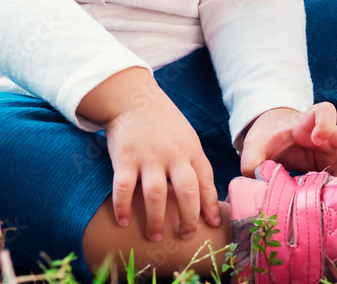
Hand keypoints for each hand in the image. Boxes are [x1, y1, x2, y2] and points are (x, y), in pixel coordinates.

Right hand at [103, 84, 220, 241]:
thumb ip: (194, 162)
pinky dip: (123, 207)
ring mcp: (148, 156)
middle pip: (186, 191)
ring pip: (156, 194)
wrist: (133, 99)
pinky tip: (124, 221)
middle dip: (188, 218)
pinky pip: (123, 188)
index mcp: (191, 150)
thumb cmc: (163, 123)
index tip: (213, 224)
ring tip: (156, 236)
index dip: (210, 205)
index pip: (206, 181)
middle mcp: (173, 154)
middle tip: (186, 236)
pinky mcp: (124, 158)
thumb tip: (205, 195)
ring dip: (156, 219)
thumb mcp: (187, 137)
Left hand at [239, 102, 336, 176]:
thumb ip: (252, 161)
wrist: (272, 136)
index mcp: (305, 124)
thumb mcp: (254, 145)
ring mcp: (332, 152)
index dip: (325, 121)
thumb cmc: (266, 136)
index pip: (323, 112)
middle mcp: (325, 136)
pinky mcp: (332, 167)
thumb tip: (258, 182)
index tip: (319, 137)